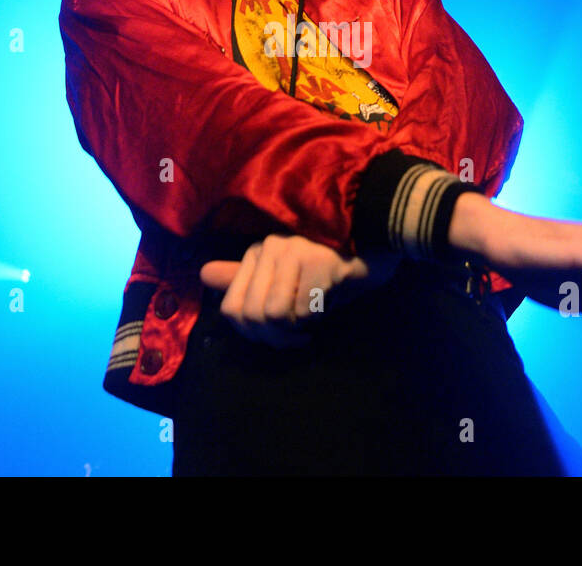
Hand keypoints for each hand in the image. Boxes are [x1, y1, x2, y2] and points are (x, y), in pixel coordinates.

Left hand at [200, 233, 399, 346]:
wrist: (378, 242)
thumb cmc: (333, 266)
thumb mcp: (289, 277)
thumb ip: (247, 280)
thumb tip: (202, 273)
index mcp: (257, 253)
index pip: (231, 308)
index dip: (252, 334)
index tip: (277, 336)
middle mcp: (269, 248)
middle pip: (250, 315)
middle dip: (274, 338)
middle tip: (298, 339)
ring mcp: (293, 252)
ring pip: (271, 314)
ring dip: (294, 330)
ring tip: (311, 324)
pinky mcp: (317, 261)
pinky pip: (302, 310)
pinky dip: (315, 319)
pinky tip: (328, 307)